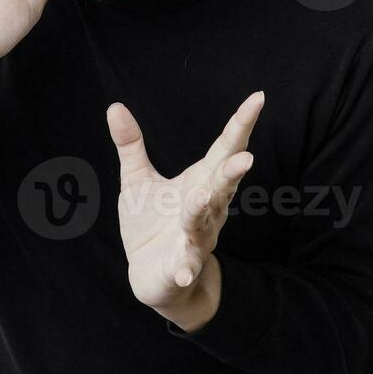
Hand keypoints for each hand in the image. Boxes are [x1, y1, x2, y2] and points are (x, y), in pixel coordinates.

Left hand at [107, 92, 264, 330]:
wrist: (151, 275)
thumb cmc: (151, 222)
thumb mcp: (137, 179)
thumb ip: (131, 145)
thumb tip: (114, 107)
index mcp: (201, 181)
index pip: (225, 148)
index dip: (241, 124)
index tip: (258, 98)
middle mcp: (207, 207)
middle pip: (223, 183)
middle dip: (233, 171)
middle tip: (246, 157)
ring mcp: (196, 237)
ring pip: (203, 220)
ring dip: (204, 208)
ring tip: (203, 195)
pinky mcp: (181, 265)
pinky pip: (185, 266)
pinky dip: (185, 268)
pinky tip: (183, 272)